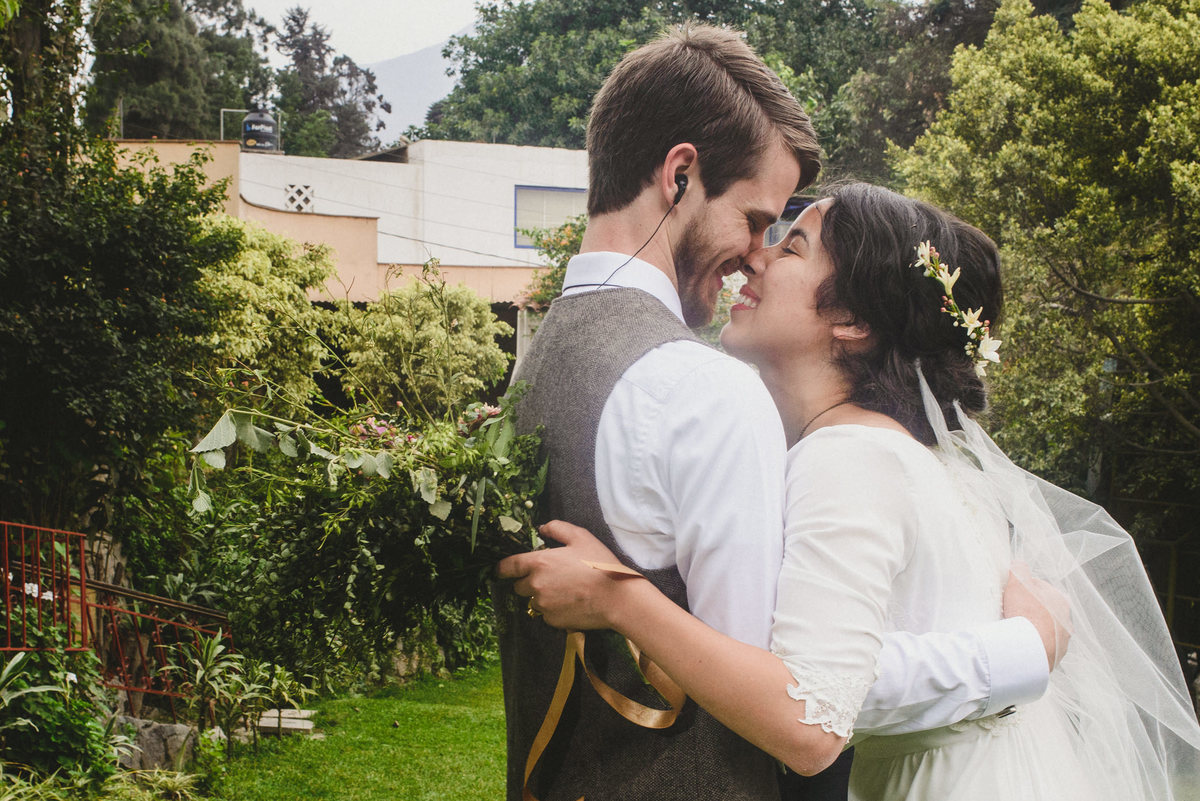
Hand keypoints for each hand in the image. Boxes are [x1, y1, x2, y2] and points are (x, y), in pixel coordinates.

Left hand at [496, 520, 644, 630]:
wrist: (616, 599)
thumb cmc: (600, 565)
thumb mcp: (581, 537)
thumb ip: (557, 528)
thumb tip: (542, 528)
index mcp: (538, 563)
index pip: (507, 567)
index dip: (502, 568)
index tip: (502, 570)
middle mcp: (536, 586)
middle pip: (519, 586)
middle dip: (529, 581)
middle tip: (550, 577)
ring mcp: (543, 606)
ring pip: (533, 601)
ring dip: (541, 596)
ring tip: (564, 591)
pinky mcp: (552, 621)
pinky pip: (546, 614)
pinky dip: (553, 609)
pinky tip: (571, 603)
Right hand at [1002, 562, 1071, 669]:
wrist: (1028, 648)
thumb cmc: (1026, 614)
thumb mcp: (1019, 582)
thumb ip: (1020, 569)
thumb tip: (1019, 564)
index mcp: (1060, 600)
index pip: (1041, 589)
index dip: (1024, 589)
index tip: (1013, 594)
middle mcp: (1066, 621)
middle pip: (1043, 610)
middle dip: (1029, 609)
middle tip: (1012, 612)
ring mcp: (1062, 640)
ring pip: (1043, 629)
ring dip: (1031, 628)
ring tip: (1014, 630)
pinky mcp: (1053, 656)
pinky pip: (1039, 646)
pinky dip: (1031, 643)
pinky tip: (1019, 642)